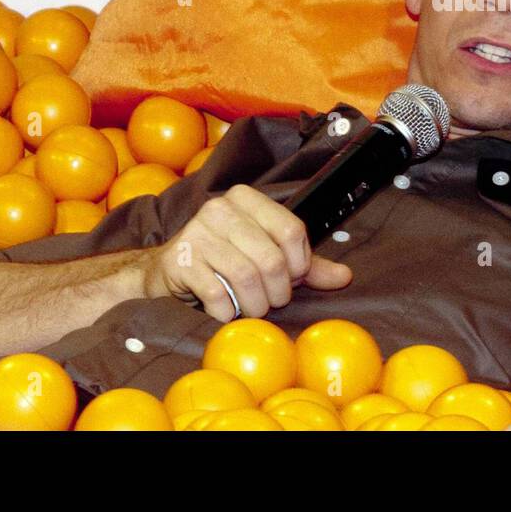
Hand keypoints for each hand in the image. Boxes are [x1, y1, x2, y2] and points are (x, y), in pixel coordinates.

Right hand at [140, 183, 352, 320]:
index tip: (291, 278)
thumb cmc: (224, 261)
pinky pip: (217, 294)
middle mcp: (221, 209)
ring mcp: (197, 233)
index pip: (292, 230)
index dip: (299, 263)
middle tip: (270, 302)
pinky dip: (227, 312)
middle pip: (272, 258)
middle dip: (277, 292)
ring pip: (246, 277)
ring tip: (251, 309)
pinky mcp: (179, 261)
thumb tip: (344, 277)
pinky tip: (225, 311)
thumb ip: (305, 265)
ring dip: (254, 305)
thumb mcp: (267, 254)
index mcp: (246, 199)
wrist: (166, 271)